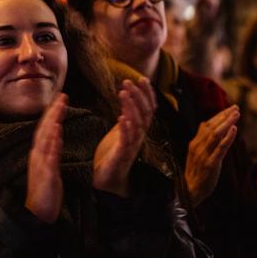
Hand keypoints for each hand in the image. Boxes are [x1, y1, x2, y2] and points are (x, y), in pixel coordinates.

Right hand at [25, 94, 66, 223]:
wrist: (37, 213)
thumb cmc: (45, 192)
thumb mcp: (49, 168)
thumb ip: (52, 152)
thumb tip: (57, 137)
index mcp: (39, 154)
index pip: (46, 129)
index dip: (52, 113)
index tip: (60, 99)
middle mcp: (37, 156)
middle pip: (44, 129)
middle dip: (53, 112)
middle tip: (62, 96)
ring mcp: (40, 165)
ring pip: (45, 140)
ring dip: (51, 123)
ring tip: (58, 108)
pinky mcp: (46, 175)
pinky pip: (49, 157)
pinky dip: (52, 144)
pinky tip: (57, 133)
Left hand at [93, 78, 154, 196]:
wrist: (108, 179)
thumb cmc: (114, 153)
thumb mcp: (120, 130)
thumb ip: (126, 115)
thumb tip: (126, 95)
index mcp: (138, 129)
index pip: (149, 108)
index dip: (147, 93)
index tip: (142, 78)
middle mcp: (139, 136)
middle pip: (145, 113)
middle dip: (138, 95)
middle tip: (128, 81)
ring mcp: (132, 145)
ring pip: (138, 124)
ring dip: (131, 107)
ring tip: (123, 93)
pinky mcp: (122, 155)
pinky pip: (127, 140)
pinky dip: (126, 128)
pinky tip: (121, 117)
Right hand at [185, 105, 238, 204]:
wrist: (190, 191)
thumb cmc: (196, 172)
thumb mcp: (196, 153)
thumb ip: (201, 140)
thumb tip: (205, 124)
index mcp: (194, 143)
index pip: (207, 125)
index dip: (219, 116)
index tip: (230, 109)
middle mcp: (198, 146)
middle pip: (212, 127)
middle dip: (224, 116)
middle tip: (236, 108)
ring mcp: (203, 155)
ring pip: (216, 134)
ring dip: (227, 123)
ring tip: (236, 114)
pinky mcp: (210, 164)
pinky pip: (220, 149)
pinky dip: (227, 138)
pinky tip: (234, 130)